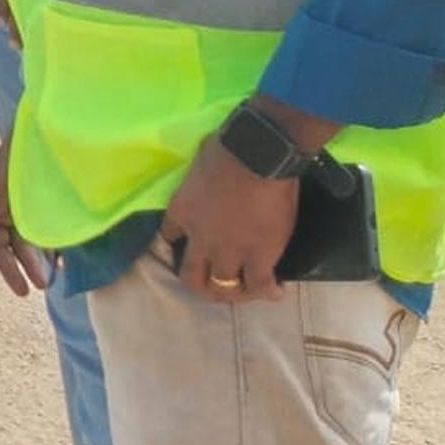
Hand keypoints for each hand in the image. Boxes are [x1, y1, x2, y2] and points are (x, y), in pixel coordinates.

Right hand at [0, 140, 52, 295]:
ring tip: (48, 279)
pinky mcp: (39, 204)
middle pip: (0, 245)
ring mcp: (19, 206)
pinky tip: (59, 261)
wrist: (46, 131)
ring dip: (32, 261)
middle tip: (27, 291)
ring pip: (22, 242)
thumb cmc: (19, 155)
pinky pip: (40, 233)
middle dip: (12, 268)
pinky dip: (47, 248)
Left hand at [154, 133, 297, 303]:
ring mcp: (229, 252)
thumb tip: (211, 170)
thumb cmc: (227, 149)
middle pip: (191, 276)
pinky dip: (267, 292)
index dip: (178, 243)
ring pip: (223, 288)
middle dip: (200, 286)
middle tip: (212, 287)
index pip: (168, 236)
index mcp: (181, 211)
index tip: (186, 245)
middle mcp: (200, 239)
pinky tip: (276, 292)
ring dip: (233, 294)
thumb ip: (201, 178)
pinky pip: (260, 286)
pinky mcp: (259, 258)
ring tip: (244, 292)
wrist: (256, 158)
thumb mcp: (198, 165)